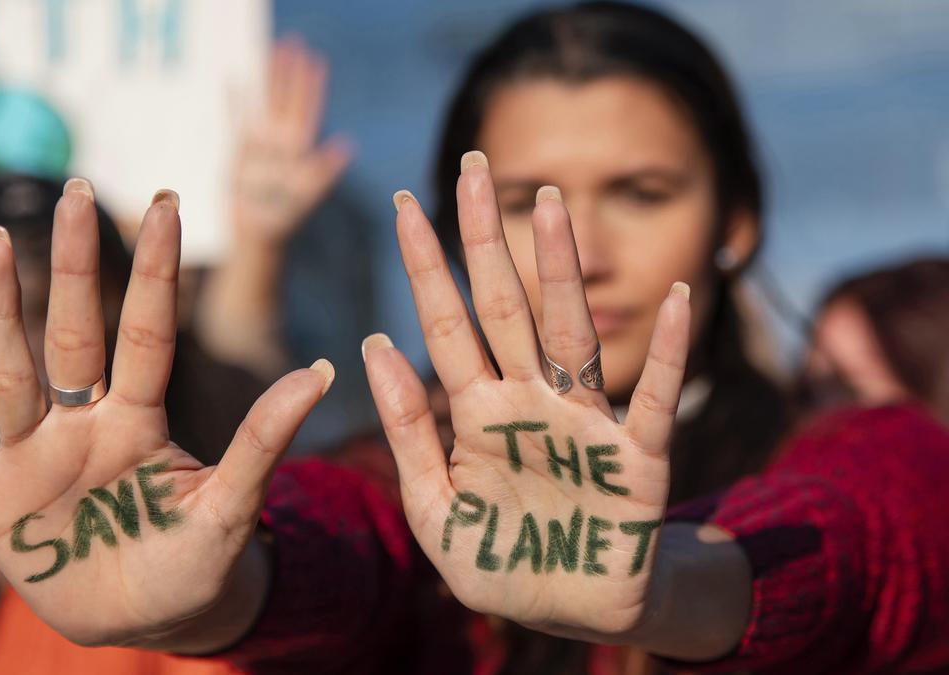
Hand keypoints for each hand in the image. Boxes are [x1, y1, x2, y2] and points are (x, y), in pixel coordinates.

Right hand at [0, 181, 333, 649]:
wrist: (153, 616)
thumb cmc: (198, 563)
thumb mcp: (232, 507)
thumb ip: (263, 441)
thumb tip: (321, 369)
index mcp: (140, 422)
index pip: (146, 335)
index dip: (155, 273)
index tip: (164, 202)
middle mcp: (82, 426)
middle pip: (73, 335)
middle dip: (74, 268)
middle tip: (77, 192)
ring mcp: (32, 460)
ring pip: (7, 374)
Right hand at [232, 37, 352, 245]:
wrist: (256, 235)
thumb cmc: (284, 218)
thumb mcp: (306, 194)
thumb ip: (324, 170)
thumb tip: (345, 145)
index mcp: (299, 149)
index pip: (307, 109)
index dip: (311, 85)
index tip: (316, 60)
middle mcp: (281, 142)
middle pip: (285, 98)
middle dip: (289, 71)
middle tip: (293, 41)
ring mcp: (260, 144)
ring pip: (264, 102)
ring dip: (267, 78)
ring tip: (269, 50)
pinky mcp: (240, 151)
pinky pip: (237, 119)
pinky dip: (235, 100)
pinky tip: (234, 78)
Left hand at [362, 152, 690, 639]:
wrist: (568, 614)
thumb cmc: (498, 561)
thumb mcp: (433, 510)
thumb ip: (406, 434)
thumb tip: (372, 345)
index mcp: (477, 412)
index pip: (446, 323)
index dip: (426, 266)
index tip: (404, 203)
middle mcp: (529, 402)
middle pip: (504, 306)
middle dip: (487, 239)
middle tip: (474, 163)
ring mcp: (584, 424)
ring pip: (571, 333)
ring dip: (562, 271)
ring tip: (551, 207)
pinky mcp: (636, 460)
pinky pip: (655, 399)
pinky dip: (667, 353)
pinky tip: (677, 298)